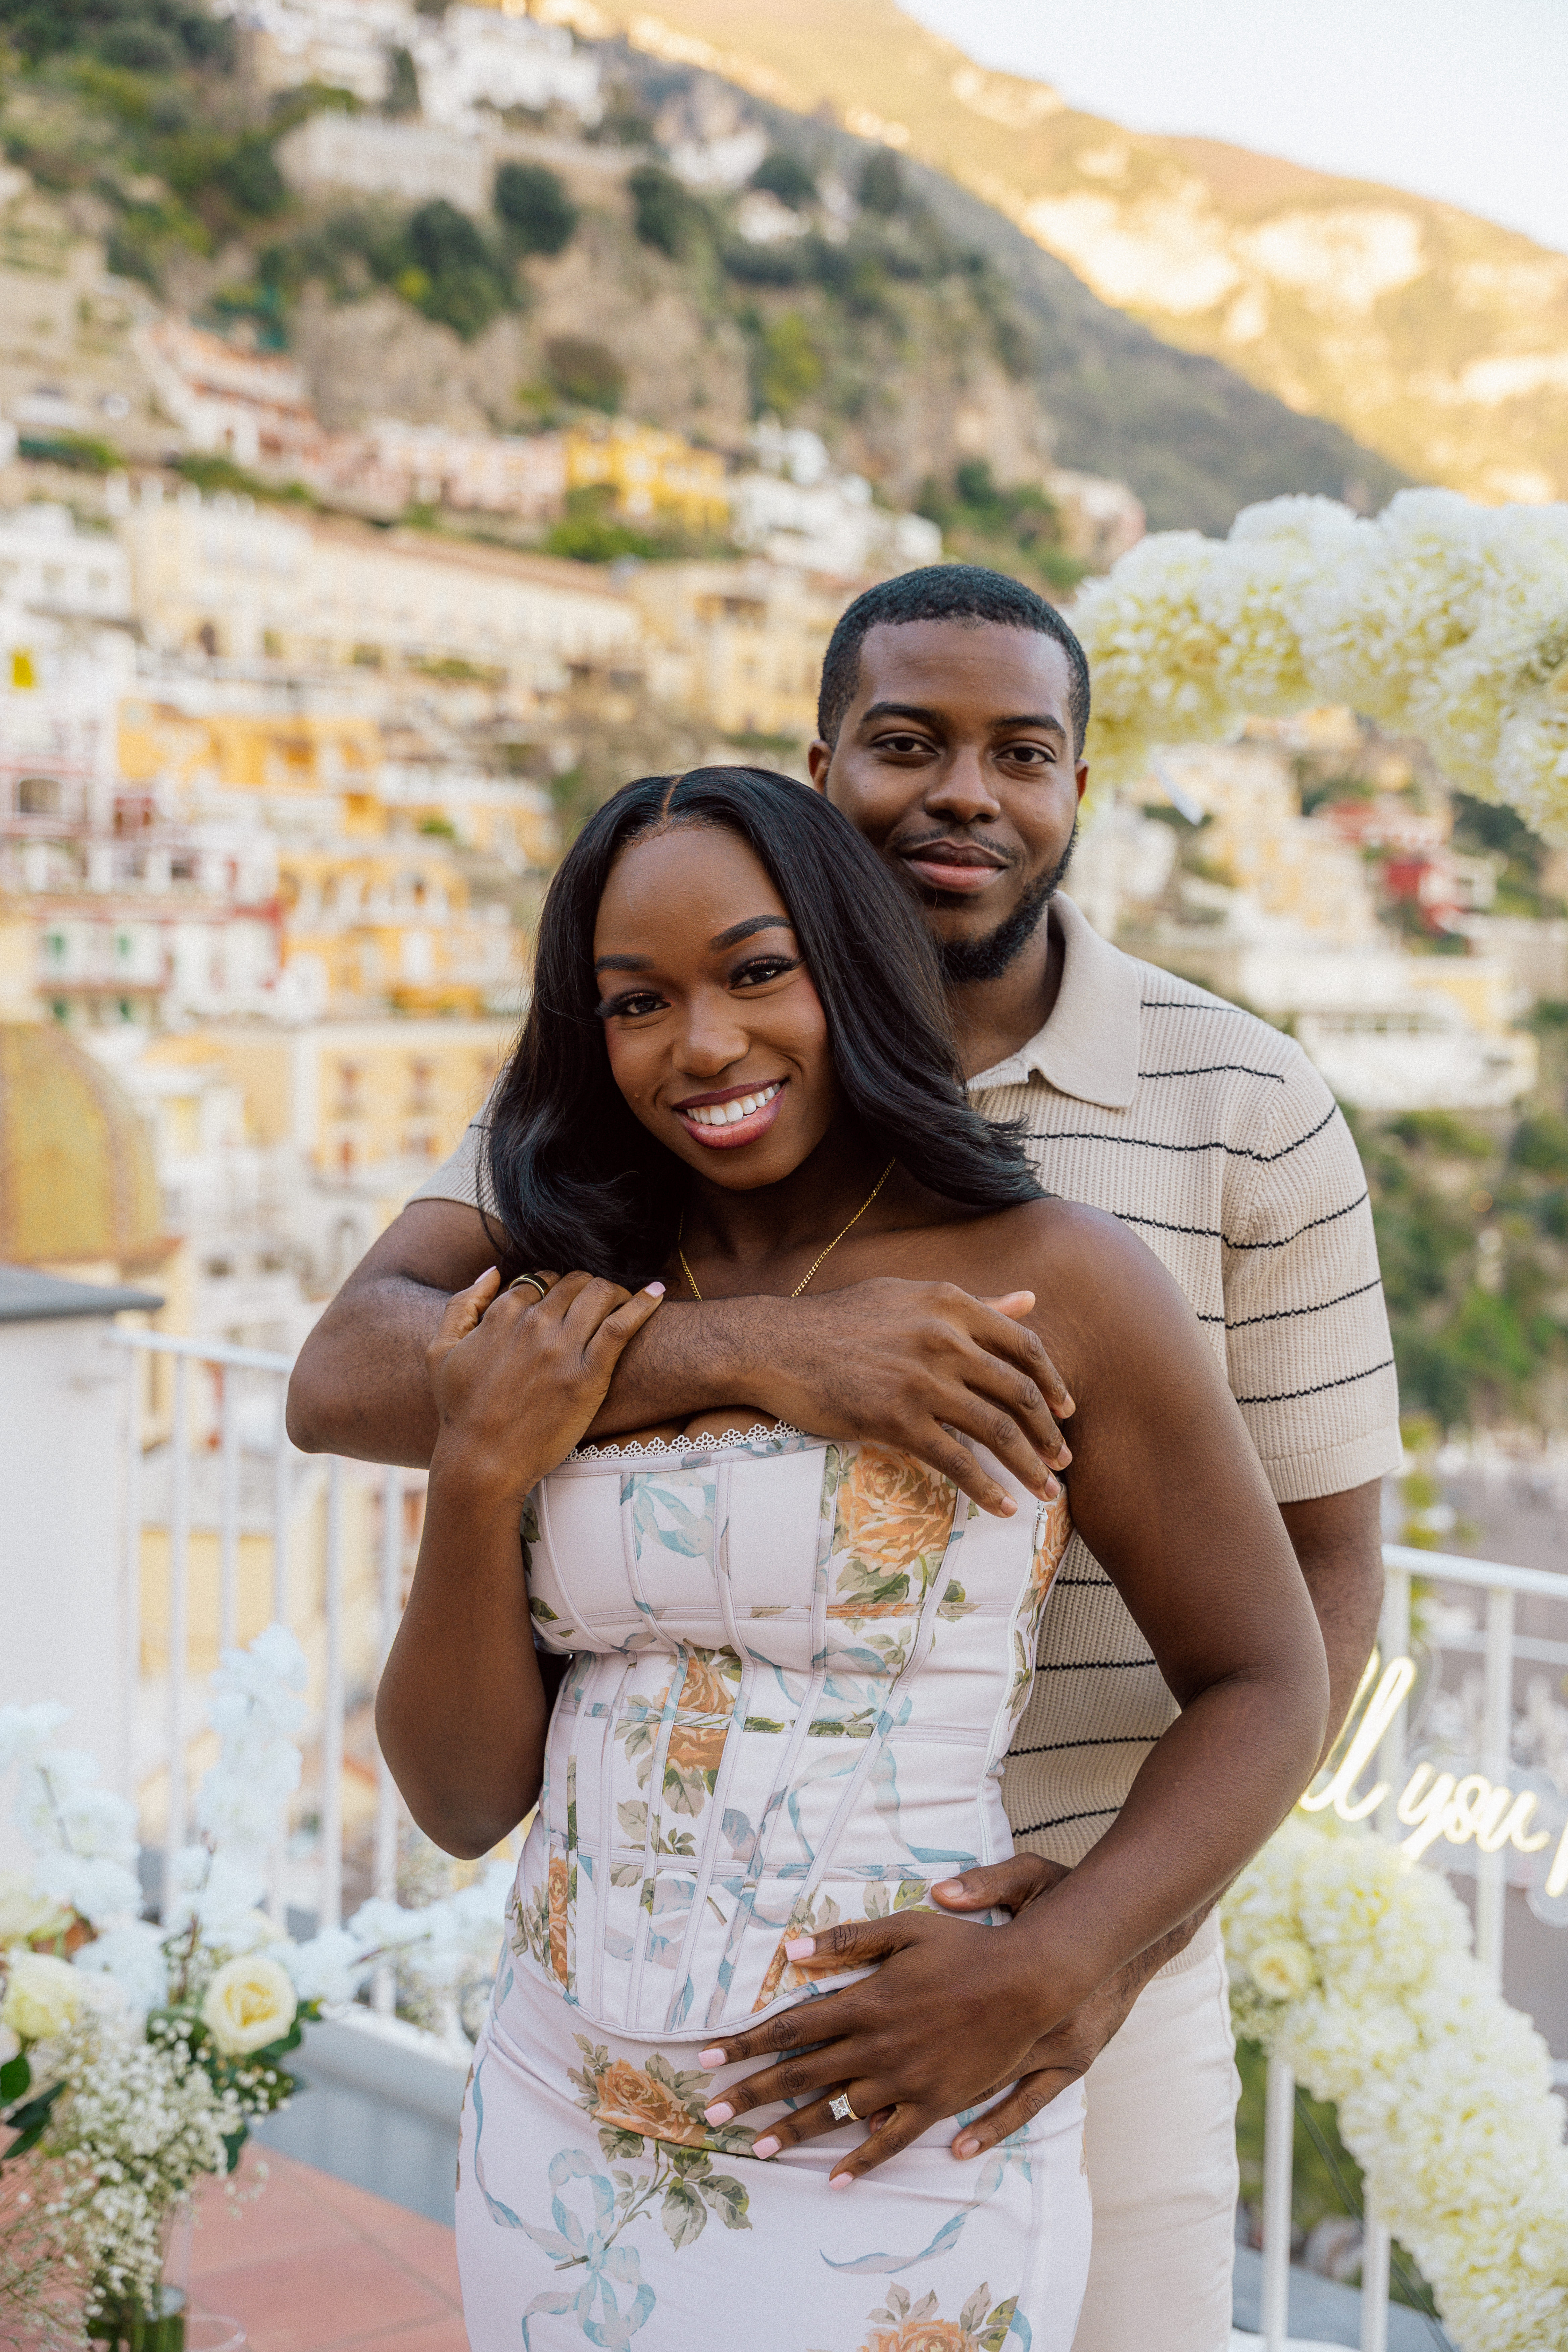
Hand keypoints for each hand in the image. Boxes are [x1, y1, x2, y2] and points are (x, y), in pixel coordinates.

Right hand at [427, 1267, 664, 1504]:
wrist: (482, 1461)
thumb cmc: (460, 1412)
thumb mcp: (440, 1350)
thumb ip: (463, 1304)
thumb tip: (493, 1271)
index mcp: (502, 1314)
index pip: (541, 1278)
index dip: (555, 1287)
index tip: (565, 1303)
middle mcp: (534, 1323)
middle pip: (576, 1282)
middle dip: (588, 1287)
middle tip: (597, 1305)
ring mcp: (563, 1348)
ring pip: (601, 1294)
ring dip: (615, 1292)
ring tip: (623, 1303)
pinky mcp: (588, 1374)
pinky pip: (623, 1325)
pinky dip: (644, 1303)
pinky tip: (657, 1292)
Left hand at [692, 1855, 1072, 2184]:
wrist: (1026, 1984)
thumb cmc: (965, 1949)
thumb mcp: (905, 1929)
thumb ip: (847, 1941)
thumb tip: (790, 1948)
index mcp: (864, 2001)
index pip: (789, 2025)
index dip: (745, 2042)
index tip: (706, 2057)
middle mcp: (876, 2045)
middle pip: (800, 2073)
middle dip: (751, 2091)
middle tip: (710, 2112)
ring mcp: (904, 2079)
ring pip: (835, 2112)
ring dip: (792, 2130)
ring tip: (755, 2147)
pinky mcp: (934, 2103)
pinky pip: (890, 2140)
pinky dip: (861, 2161)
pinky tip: (835, 2179)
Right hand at [763, 1280, 1073, 1517]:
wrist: (775, 1344)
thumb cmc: (841, 1320)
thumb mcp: (909, 1296)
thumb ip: (974, 1302)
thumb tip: (1030, 1300)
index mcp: (950, 1304)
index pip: (1023, 1345)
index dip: (1052, 1382)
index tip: (1067, 1410)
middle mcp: (943, 1338)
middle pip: (1017, 1392)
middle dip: (1049, 1433)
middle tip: (1065, 1460)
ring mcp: (921, 1380)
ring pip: (996, 1431)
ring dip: (1030, 1466)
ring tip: (1047, 1493)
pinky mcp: (896, 1419)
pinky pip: (957, 1462)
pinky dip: (986, 1489)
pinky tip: (1002, 1508)